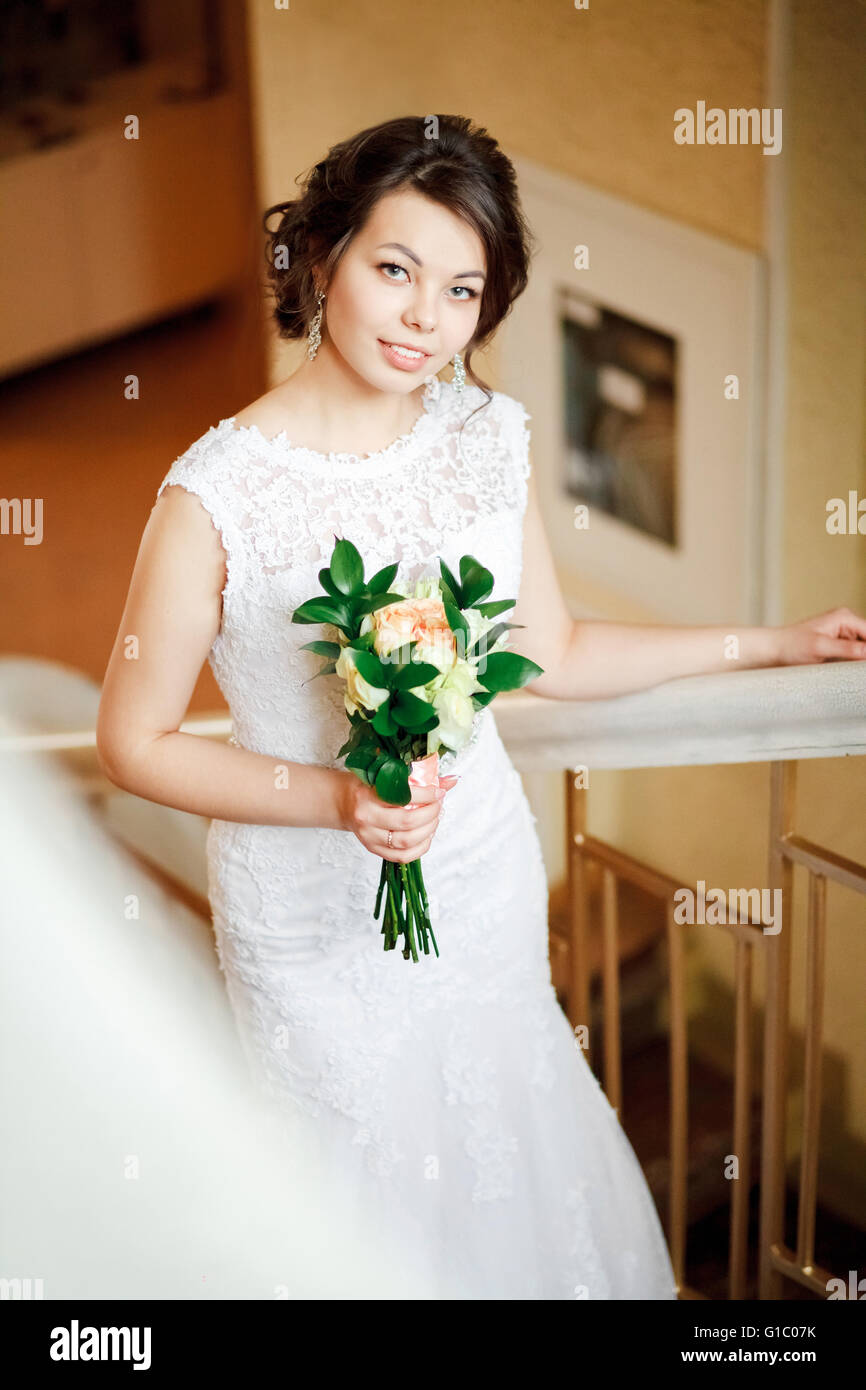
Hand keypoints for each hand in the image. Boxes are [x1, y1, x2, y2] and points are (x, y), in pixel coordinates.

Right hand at [338, 770, 458, 862]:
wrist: (343, 802)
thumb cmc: (367, 785)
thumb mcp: (386, 775)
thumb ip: (418, 776)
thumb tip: (452, 780)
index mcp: (367, 794)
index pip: (403, 796)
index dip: (427, 795)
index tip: (439, 791)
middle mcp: (366, 817)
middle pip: (407, 822)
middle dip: (431, 814)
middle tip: (438, 806)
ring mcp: (368, 837)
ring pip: (406, 841)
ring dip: (428, 831)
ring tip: (434, 820)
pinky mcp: (373, 849)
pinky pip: (402, 857)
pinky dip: (420, 848)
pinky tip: (427, 836)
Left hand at [775, 606, 865, 666]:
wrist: (773, 650)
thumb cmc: (791, 646)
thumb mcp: (820, 647)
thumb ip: (847, 649)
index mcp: (844, 617)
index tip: (863, 667)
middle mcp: (846, 622)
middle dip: (864, 656)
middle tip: (859, 671)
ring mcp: (842, 634)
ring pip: (863, 649)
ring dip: (859, 660)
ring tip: (846, 668)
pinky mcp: (837, 644)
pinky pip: (853, 654)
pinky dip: (853, 663)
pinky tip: (846, 670)